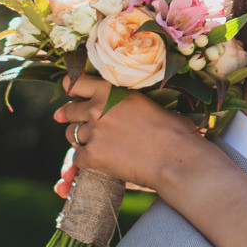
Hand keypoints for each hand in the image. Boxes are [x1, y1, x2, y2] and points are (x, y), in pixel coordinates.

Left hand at [51, 73, 208, 193]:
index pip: (75, 83)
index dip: (72, 91)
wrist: (176, 158)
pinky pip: (77, 158)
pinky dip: (87, 161)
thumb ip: (123, 103)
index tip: (73, 98)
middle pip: (70, 111)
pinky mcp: (92, 154)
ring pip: (72, 134)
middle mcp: (97, 107)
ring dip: (82, 140)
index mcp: (111, 90)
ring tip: (102, 146)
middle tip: (88, 127)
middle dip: (75, 118)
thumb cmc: (173, 132)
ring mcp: (93, 131)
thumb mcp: (147, 104)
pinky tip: (104, 163)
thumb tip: (118, 111)